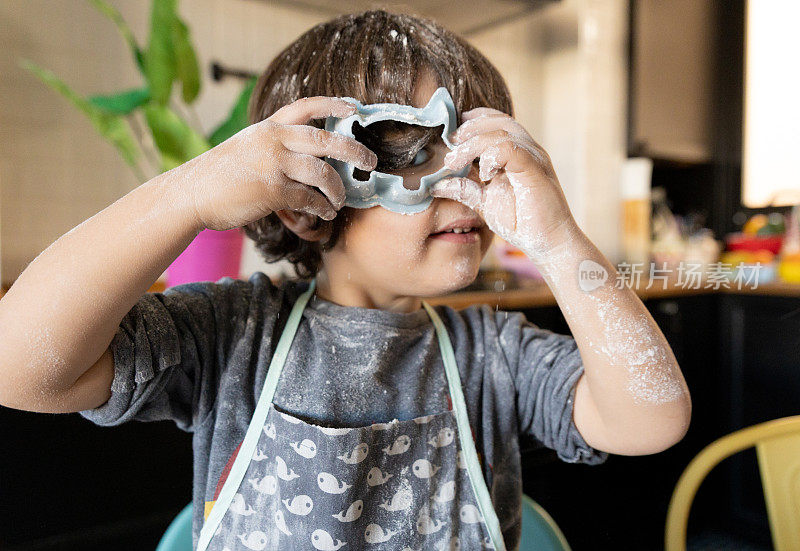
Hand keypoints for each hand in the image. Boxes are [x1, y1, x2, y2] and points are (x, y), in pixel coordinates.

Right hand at [182, 97, 377, 230]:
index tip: (354, 107)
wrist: (192, 193)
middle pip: (328, 139)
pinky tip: (325, 212)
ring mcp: (274, 165)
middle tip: (371, 162)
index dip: (333, 104)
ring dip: (338, 190)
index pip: (307, 106)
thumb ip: (277, 145)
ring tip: (339, 200)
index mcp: (270, 127)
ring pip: (323, 173)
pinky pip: (310, 199)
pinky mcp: (273, 191)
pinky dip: (322, 207)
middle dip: (355, 151)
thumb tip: (312, 159)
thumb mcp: (248, 146)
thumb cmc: (221, 174)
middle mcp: (274, 140)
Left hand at [431, 107, 578, 260]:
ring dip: (473, 143)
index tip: (450, 138)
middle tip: (449, 145)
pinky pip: (511, 149)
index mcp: (515, 152)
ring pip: (501, 131)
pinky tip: (484, 174)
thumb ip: (463, 190)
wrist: (549, 242)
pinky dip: (492, 156)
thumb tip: (434, 185)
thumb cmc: (522, 222)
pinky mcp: (536, 170)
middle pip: (497, 120)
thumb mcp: (484, 203)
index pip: (494, 121)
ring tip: (455, 161)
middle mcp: (527, 149)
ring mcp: (533, 157)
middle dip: (468, 129)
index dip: (471, 122)